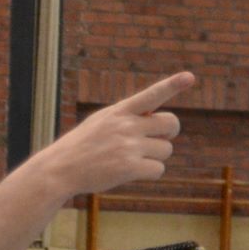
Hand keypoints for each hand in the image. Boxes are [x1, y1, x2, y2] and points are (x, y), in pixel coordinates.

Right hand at [28, 73, 193, 197]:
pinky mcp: (130, 167)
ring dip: (155, 156)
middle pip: (171, 123)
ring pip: (166, 149)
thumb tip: (163, 123)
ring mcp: (128, 146)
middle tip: (156, 138)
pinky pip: (159, 169)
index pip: (151, 95)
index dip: (171, 86)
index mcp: (119, 111)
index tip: (189, 77)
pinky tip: (131, 172)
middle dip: (169, 132)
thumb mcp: (101, 122)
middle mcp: (126, 125)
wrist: (59, 169)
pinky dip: (150, 172)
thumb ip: (129, 118)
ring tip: (131, 158)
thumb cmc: (83, 146)